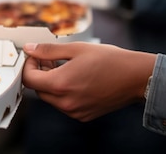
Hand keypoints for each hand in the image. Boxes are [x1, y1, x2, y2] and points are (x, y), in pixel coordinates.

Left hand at [22, 42, 155, 121]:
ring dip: (51, 83)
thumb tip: (30, 49)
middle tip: (49, 59)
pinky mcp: (83, 116)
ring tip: (64, 67)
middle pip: (38, 89)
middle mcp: (65, 102)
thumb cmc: (110, 60)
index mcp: (60, 84)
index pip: (29, 78)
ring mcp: (74, 111)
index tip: (35, 56)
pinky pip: (64, 105)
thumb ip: (48, 50)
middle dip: (39, 73)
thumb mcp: (76, 49)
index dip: (28, 65)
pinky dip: (63, 93)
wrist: (137, 77)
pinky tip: (75, 79)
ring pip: (50, 98)